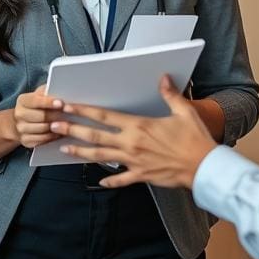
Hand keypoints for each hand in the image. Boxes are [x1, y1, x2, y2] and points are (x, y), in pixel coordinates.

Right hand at [13, 84, 64, 148]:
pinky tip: (60, 132)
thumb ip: (48, 92)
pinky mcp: (25, 141)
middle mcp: (19, 114)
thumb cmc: (37, 105)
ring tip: (67, 123)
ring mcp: (21, 129)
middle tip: (69, 115)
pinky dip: (53, 136)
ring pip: (42, 129)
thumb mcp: (40, 95)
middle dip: (56, 115)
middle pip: (40, 116)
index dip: (48, 102)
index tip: (61, 103)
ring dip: (56, 127)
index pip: (35, 101)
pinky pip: (42, 140)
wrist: (22, 121)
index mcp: (22, 100)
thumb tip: (62, 92)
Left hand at [49, 75, 215, 188]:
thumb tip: (163, 78)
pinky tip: (99, 179)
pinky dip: (109, 179)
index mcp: (139, 126)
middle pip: (95, 136)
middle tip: (54, 125)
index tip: (68, 106)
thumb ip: (169, 95)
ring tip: (64, 149)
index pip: (104, 116)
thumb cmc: (195, 140)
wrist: (204, 168)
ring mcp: (134, 162)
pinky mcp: (141, 175)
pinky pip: (120, 179)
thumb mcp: (183, 112)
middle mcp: (131, 144)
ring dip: (80, 153)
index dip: (84, 110)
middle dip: (72, 130)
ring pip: (100, 157)